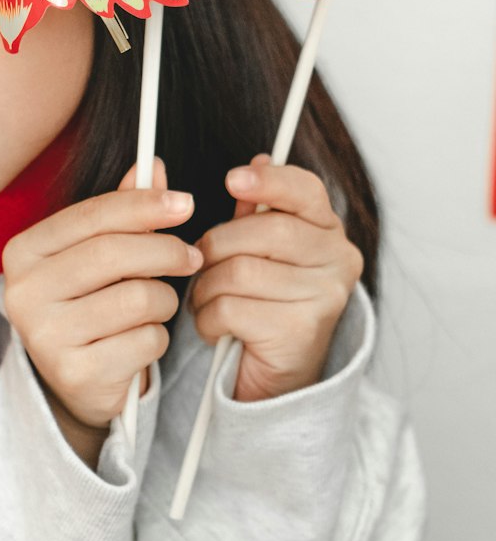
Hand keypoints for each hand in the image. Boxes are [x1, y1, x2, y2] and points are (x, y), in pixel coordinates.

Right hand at [3, 158, 200, 448]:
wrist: (77, 381)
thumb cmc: (91, 303)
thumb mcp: (99, 253)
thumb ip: (123, 211)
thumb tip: (153, 165)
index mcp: (23, 252)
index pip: (90, 216)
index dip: (143, 205)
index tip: (185, 203)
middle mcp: (23, 293)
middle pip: (113, 254)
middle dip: (165, 250)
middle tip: (193, 256)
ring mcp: (46, 337)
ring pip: (137, 298)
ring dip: (164, 300)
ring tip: (157, 305)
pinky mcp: (76, 374)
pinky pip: (145, 341)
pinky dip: (157, 337)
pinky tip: (142, 341)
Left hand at [191, 155, 363, 400]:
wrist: (279, 382)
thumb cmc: (264, 306)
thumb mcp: (261, 253)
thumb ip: (255, 211)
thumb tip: (259, 159)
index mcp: (329, 233)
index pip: (305, 191)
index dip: (268, 180)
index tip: (232, 178)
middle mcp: (338, 261)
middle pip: (264, 230)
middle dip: (217, 245)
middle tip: (202, 263)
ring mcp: (324, 297)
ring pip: (239, 270)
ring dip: (207, 287)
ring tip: (208, 300)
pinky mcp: (300, 330)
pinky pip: (231, 308)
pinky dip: (208, 318)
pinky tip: (216, 327)